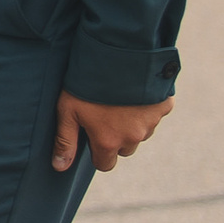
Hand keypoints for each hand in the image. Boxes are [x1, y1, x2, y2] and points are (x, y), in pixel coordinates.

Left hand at [52, 92, 172, 172]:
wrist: (117, 55)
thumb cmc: (87, 84)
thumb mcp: (68, 110)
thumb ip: (65, 140)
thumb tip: (59, 167)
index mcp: (109, 142)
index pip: (105, 164)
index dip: (97, 152)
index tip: (92, 135)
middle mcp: (133, 138)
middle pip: (124, 149)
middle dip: (116, 138)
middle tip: (105, 113)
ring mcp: (151, 123)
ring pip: (141, 132)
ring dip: (132, 122)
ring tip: (118, 99)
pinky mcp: (164, 107)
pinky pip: (156, 113)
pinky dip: (147, 106)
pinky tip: (135, 90)